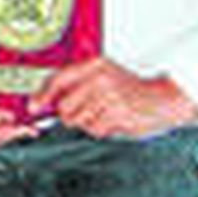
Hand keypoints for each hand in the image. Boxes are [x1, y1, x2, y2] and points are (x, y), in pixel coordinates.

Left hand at [32, 58, 197, 138]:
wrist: (164, 98)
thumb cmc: (131, 89)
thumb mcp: (103, 75)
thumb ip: (77, 83)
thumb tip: (46, 99)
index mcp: (94, 66)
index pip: (58, 78)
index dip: (42, 93)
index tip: (34, 105)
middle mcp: (100, 80)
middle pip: (65, 106)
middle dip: (68, 116)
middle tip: (82, 114)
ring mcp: (110, 98)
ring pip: (80, 121)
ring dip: (88, 124)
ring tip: (104, 115)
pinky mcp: (120, 116)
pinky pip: (96, 130)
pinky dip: (101, 130)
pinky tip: (113, 121)